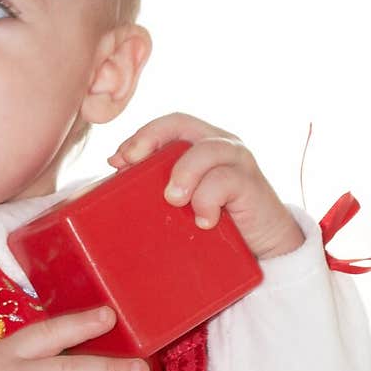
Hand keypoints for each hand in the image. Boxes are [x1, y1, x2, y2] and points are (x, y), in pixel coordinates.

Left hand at [107, 111, 305, 260]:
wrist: (266, 248)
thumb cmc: (217, 222)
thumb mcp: (182, 205)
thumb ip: (155, 193)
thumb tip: (103, 190)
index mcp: (198, 144)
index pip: (166, 124)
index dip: (140, 136)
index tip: (116, 161)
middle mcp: (219, 144)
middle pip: (181, 122)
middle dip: (151, 139)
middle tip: (130, 165)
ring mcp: (237, 161)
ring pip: (205, 150)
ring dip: (183, 174)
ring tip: (173, 200)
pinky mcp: (251, 184)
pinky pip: (226, 180)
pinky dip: (208, 200)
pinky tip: (204, 221)